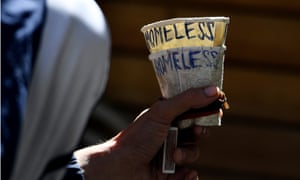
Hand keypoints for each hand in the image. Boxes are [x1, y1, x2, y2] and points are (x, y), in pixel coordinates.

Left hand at [74, 86, 222, 179]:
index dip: (205, 109)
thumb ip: (188, 100)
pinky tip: (186, 174)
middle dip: (200, 132)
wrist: (121, 166)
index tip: (217, 108)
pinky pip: (189, 173)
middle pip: (197, 131)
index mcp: (167, 116)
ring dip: (188, 154)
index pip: (192, 109)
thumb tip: (213, 89)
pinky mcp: (170, 172)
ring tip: (174, 156)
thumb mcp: (162, 113)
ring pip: (193, 152)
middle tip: (198, 131)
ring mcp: (170, 152)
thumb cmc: (138, 137)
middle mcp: (170, 133)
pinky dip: (189, 175)